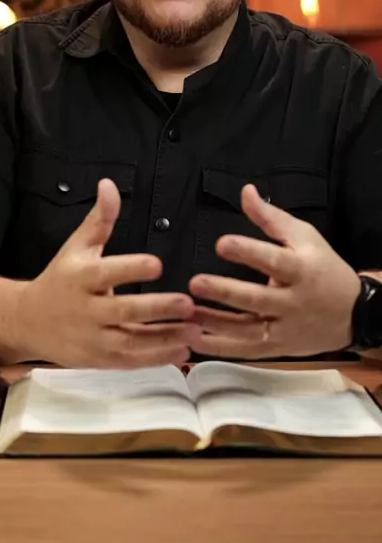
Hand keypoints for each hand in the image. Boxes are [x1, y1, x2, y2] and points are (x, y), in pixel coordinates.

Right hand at [18, 178, 198, 367]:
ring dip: (164, 338)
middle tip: (188, 303)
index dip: (131, 269)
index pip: (107, 273)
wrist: (28, 321)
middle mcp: (86, 309)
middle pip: (124, 311)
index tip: (158, 264)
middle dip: (157, 309)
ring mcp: (93, 338)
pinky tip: (183, 350)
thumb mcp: (77, 246)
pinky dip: (156, 358)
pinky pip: (130, 361)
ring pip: (131, 342)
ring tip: (196, 329)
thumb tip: (109, 184)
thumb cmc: (61, 278)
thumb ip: (99, 218)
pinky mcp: (99, 359)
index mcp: (81, 277)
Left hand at [188, 184, 361, 359]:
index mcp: (302, 270)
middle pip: (258, 300)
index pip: (274, 261)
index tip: (222, 244)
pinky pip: (247, 351)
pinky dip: (220, 347)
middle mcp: (294, 302)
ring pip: (249, 331)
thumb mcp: (304, 236)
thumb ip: (271, 217)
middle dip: (226, 292)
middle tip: (196, 282)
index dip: (248, 252)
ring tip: (187, 313)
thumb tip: (245, 191)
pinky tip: (195, 338)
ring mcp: (286, 329)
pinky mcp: (278, 348)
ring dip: (215, 324)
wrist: (354, 313)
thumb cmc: (324, 268)